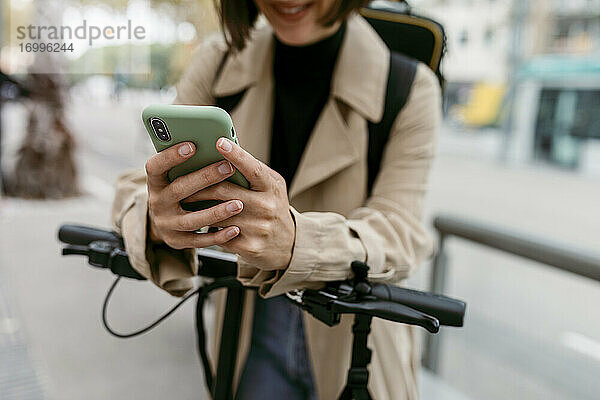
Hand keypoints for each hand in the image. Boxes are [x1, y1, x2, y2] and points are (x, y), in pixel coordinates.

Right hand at [145, 142, 243, 248]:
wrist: (168, 224)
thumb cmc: (182, 191)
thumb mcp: (177, 177)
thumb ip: (190, 165)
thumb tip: (218, 144)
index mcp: (155, 183)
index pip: (155, 167)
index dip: (171, 156)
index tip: (192, 145)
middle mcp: (157, 203)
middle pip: (179, 189)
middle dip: (205, 178)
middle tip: (227, 167)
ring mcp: (167, 224)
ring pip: (192, 219)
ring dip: (217, 212)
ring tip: (238, 203)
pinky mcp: (177, 241)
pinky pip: (200, 241)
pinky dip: (219, 235)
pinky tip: (236, 228)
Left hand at [183, 138, 295, 269]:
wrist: (288, 242)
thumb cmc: (273, 206)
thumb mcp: (271, 186)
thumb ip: (251, 171)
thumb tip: (223, 153)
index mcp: (272, 187)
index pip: (253, 168)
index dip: (236, 155)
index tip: (220, 142)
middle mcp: (267, 206)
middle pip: (225, 191)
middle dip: (199, 184)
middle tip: (180, 179)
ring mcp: (258, 228)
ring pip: (217, 214)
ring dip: (197, 207)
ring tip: (184, 200)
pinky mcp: (249, 247)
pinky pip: (220, 234)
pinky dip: (208, 227)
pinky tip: (199, 222)